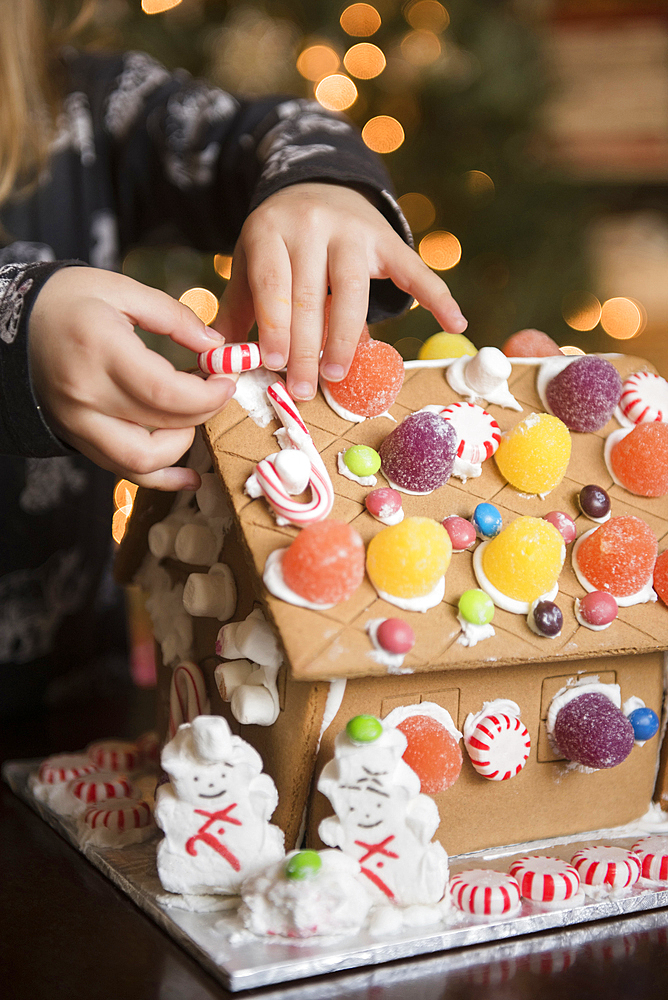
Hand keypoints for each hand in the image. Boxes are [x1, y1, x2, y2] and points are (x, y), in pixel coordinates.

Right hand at [29, 267, 234, 489]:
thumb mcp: (120, 288)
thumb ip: (174, 316)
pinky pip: (123, 472)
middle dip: (204, 412)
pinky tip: (189, 476)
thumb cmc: (67, 300)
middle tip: (218, 390)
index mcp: (99, 350)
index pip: (166, 391)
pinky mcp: (79, 439)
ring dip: (182, 445)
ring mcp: (79, 423)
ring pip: (142, 461)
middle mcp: (87, 395)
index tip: (226, 379)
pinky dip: (160, 478)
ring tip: (194, 416)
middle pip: (161, 426)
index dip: (208, 394)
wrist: (11, 324)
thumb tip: (217, 347)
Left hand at [211, 182, 467, 400]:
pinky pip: (414, 271)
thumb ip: (239, 310)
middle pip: (310, 294)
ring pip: (351, 290)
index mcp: (270, 230)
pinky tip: (456, 324)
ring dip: (345, 337)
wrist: (317, 185)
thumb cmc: (278, 242)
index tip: (275, 363)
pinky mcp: (387, 239)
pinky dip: (437, 297)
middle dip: (306, 347)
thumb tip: (219, 362)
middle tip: (302, 389)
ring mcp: (353, 230)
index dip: (275, 324)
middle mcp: (311, 224)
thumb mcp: (249, 263)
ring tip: (335, 376)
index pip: (273, 283)